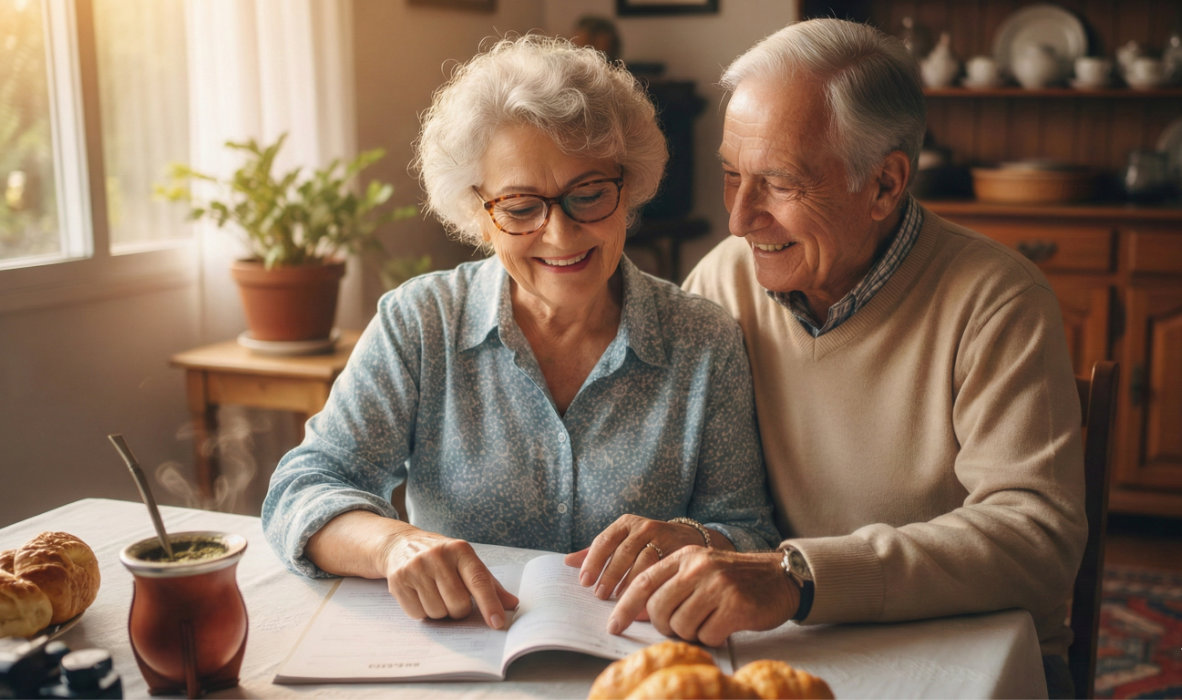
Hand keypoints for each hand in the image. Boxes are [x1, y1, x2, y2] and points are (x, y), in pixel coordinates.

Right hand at [381, 527, 518, 629]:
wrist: (401, 544)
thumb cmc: (442, 558)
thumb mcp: (466, 562)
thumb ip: (489, 584)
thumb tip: (512, 604)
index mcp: (460, 550)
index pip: (478, 581)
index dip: (489, 604)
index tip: (497, 623)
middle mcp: (437, 556)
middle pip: (458, 604)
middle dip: (459, 610)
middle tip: (453, 599)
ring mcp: (415, 567)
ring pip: (438, 612)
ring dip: (440, 612)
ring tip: (435, 593)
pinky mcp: (398, 580)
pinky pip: (418, 614)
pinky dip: (422, 612)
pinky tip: (420, 595)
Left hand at [564, 514, 722, 599]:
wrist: (690, 539)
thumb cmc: (648, 544)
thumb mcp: (623, 542)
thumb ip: (597, 551)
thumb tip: (567, 562)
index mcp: (627, 524)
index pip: (604, 540)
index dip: (593, 561)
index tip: (585, 582)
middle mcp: (645, 527)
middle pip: (623, 551)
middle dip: (610, 575)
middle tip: (600, 595)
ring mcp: (664, 537)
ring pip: (643, 561)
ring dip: (628, 582)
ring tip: (617, 599)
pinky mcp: (679, 551)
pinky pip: (662, 570)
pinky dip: (650, 586)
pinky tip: (641, 600)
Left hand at [607, 548, 796, 647]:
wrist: (780, 578)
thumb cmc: (735, 580)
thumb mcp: (700, 569)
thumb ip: (672, 583)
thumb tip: (636, 612)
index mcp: (685, 556)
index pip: (643, 582)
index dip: (624, 606)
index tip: (614, 626)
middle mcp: (699, 567)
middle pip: (658, 609)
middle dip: (664, 626)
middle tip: (679, 626)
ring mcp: (718, 585)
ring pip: (681, 626)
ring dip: (692, 632)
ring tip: (708, 620)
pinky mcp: (736, 606)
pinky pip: (707, 635)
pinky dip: (713, 637)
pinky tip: (725, 625)